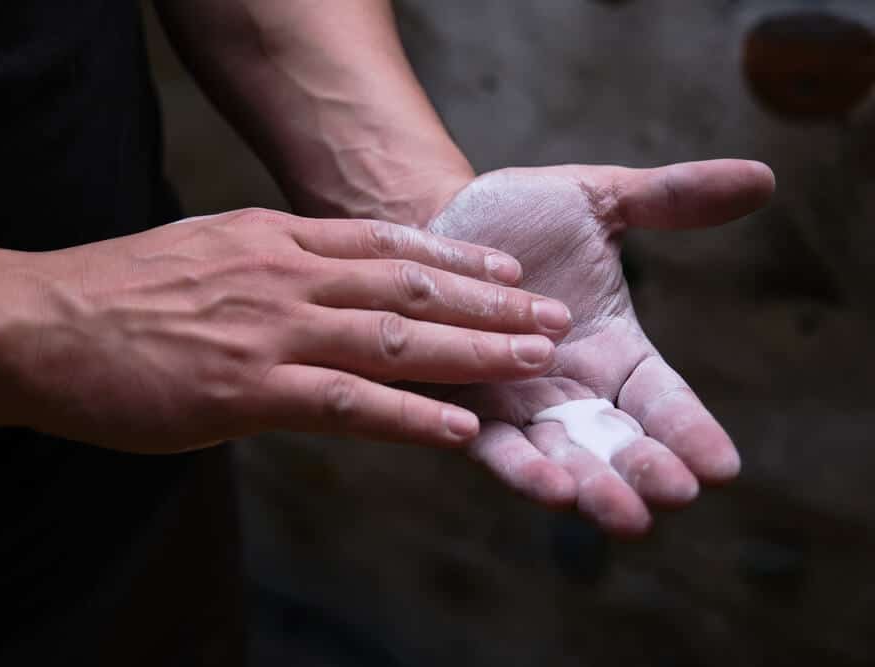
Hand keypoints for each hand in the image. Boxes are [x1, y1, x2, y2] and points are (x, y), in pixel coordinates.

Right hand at [4, 208, 572, 452]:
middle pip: (408, 286)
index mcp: (273, 241)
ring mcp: (270, 330)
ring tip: (533, 363)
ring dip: (473, 352)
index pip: (384, 243)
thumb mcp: (203, 255)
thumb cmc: (113, 295)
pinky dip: (411, 416)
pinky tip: (459, 428)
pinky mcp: (247, 388)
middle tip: (549, 315)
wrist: (37, 322)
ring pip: (395, 338)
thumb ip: (263, 269)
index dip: (453, 259)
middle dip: (488, 304)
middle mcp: (284, 276)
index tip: (504, 272)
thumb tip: (308, 288)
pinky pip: (348, 401)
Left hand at [424, 160, 775, 535]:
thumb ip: (669, 199)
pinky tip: (552, 488)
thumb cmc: (515, 215)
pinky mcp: (462, 408)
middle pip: (617, 443)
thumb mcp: (597, 201)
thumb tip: (761, 177)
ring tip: (622, 515)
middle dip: (645, 470)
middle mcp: (570, 391)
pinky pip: (494, 447)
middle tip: (673, 493)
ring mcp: (516, 406)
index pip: (664, 402)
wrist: (430, 217)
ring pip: (562, 458)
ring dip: (593, 487)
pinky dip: (522, 469)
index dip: (692, 432)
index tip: (723, 466)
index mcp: (613, 353)